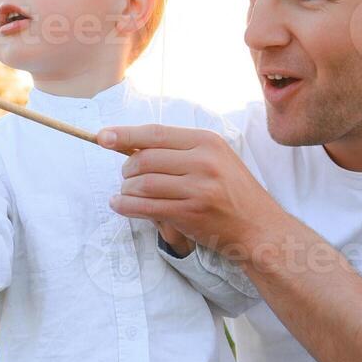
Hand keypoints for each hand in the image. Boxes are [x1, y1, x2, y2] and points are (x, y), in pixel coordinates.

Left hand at [97, 125, 279, 257]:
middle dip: (126, 169)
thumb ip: (180, 151)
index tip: (102, 137)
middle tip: (125, 177)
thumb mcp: (215, 160)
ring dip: (125, 190)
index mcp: (207, 142)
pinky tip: (119, 205)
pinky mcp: (190, 213)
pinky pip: (145, 207)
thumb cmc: (234, 193)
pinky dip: (125, 206)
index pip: (156, 133)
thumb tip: (133, 146)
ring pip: (142, 184)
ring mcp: (197, 188)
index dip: (125, 134)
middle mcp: (203, 162)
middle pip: (145, 159)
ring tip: (124, 194)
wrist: (259, 227)